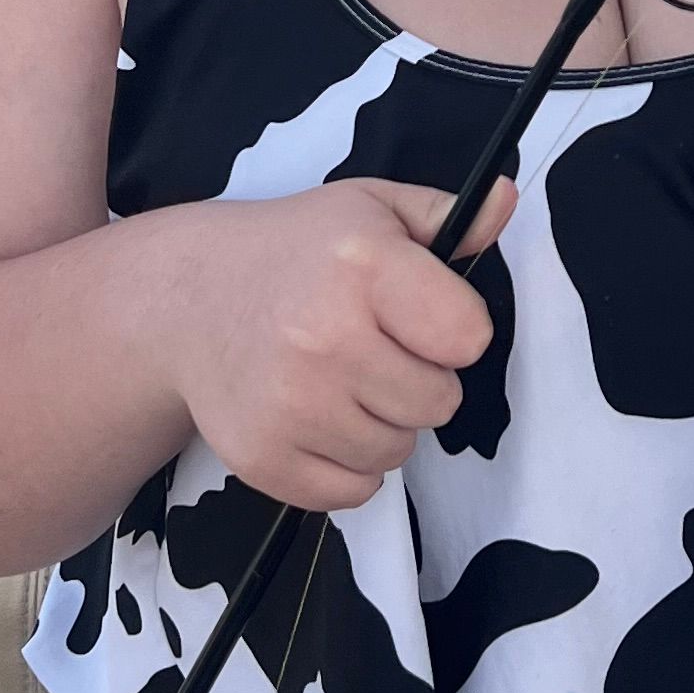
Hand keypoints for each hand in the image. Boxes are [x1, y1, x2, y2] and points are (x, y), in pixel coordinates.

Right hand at [161, 175, 513, 512]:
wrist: (188, 300)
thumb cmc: (295, 253)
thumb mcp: (370, 209)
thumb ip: (447, 215)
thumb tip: (506, 201)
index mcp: (361, 265)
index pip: (468, 336)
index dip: (455, 328)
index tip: (422, 315)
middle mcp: (323, 336)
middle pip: (439, 402)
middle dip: (420, 379)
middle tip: (374, 348)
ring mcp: (289, 404)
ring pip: (397, 451)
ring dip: (384, 423)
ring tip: (342, 379)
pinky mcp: (263, 457)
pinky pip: (353, 491)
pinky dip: (347, 464)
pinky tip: (318, 416)